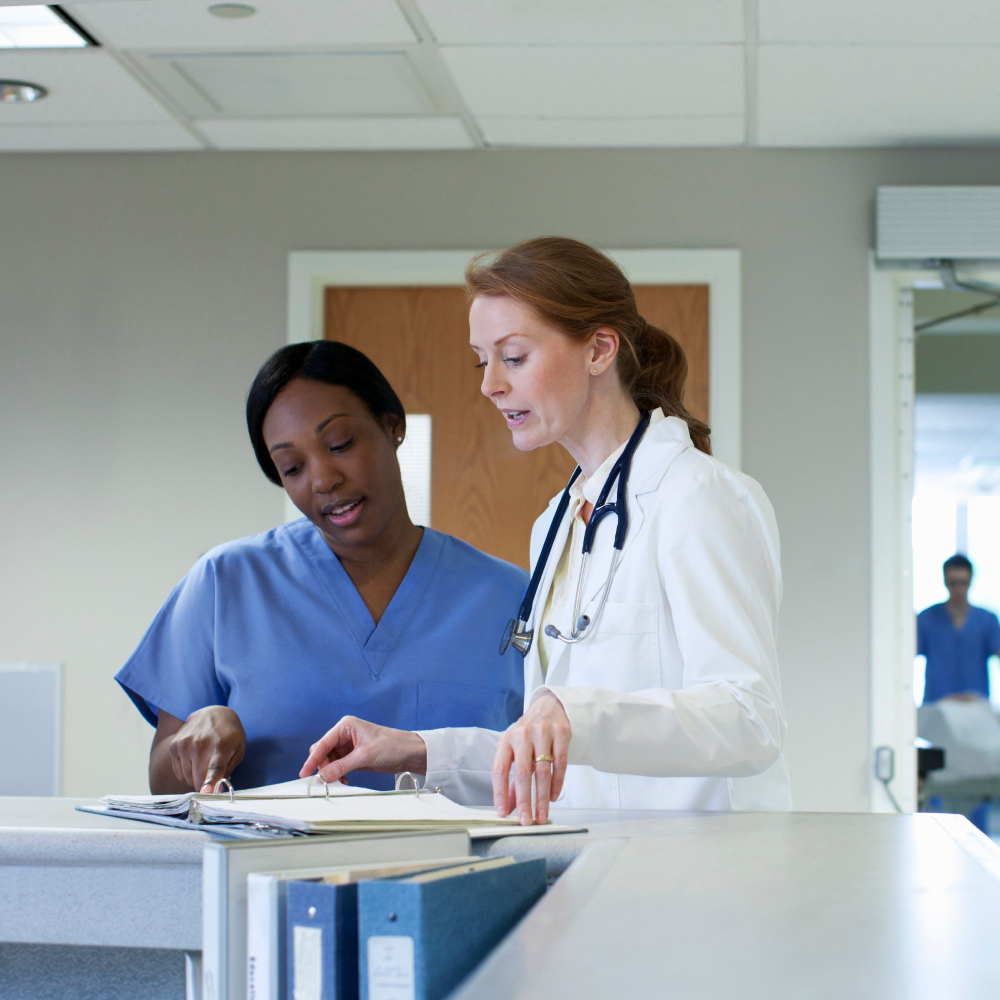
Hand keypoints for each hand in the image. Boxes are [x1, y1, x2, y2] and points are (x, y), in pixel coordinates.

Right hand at [169, 706, 245, 792]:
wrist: (213, 713)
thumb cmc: (229, 735)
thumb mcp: (238, 749)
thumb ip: (229, 770)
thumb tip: (218, 790)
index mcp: (220, 747)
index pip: (214, 767)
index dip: (210, 782)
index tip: (206, 792)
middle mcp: (200, 745)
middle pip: (198, 779)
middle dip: (206, 784)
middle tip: (212, 776)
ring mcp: (185, 745)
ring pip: (187, 778)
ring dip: (196, 778)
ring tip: (204, 763)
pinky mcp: (174, 746)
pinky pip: (178, 773)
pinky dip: (186, 772)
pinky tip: (194, 760)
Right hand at [300, 717, 426, 782]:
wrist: (409, 753)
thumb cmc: (392, 745)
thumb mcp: (365, 756)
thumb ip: (341, 766)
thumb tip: (322, 776)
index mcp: (346, 726)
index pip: (323, 743)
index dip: (313, 759)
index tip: (305, 773)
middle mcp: (345, 735)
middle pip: (323, 752)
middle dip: (322, 767)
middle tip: (323, 781)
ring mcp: (348, 746)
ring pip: (329, 761)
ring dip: (330, 773)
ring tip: (337, 782)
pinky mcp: (353, 757)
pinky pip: (338, 767)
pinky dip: (337, 775)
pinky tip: (344, 780)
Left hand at [492, 691, 570, 825]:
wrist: (549, 706)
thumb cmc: (528, 733)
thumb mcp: (515, 751)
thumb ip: (512, 779)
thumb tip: (508, 807)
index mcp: (506, 740)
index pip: (499, 770)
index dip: (500, 793)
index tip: (503, 813)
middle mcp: (522, 735)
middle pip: (522, 773)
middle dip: (525, 800)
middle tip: (526, 820)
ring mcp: (542, 733)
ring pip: (542, 771)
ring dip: (542, 797)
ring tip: (542, 814)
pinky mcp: (561, 733)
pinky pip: (560, 763)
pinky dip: (557, 783)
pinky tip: (553, 796)